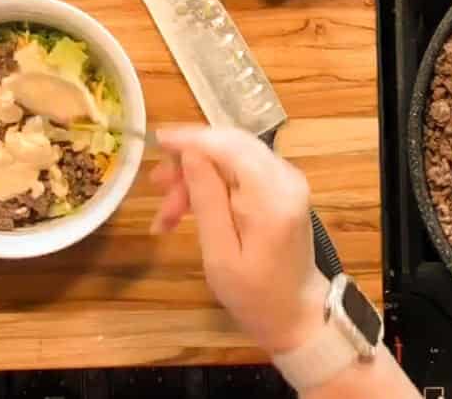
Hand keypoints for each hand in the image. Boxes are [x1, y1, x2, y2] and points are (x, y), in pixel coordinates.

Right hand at [149, 126, 329, 354]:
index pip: (229, 146)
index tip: (156, 141)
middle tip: (156, 187)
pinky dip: (211, 185)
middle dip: (188, 162)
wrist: (295, 314)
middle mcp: (285, 178)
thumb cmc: (255, 295)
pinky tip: (187, 210)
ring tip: (167, 212)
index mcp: (272, 196)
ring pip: (231, 158)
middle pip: (229, 146)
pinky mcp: (280, 188)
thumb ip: (207, 199)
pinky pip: (239, 172)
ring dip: (196, 177)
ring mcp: (285, 181)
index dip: (191, 139)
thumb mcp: (220, 254)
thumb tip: (189, 153)